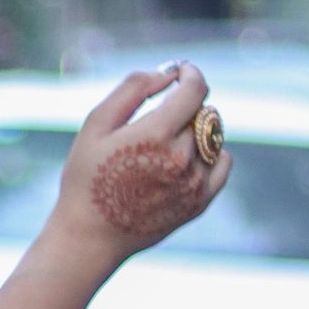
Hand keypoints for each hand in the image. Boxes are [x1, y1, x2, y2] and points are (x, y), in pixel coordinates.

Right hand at [49, 64, 231, 271]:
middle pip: (201, 111)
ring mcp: (194, 182)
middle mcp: (181, 158)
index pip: (195, 90)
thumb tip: (167, 74)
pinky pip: (223, 162)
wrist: (89, 237)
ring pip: (213, 135)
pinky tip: (187, 156)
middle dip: (184, 106)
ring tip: (167, 142)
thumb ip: (132, 90)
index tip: (183, 72)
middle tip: (159, 116)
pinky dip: (212, 153)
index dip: (191, 74)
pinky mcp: (200, 201)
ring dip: (196, 129)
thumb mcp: (95, 126)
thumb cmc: (86, 178)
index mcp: (156, 134)